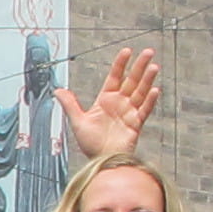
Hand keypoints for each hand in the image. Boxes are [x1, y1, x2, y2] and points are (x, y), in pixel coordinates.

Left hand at [56, 46, 161, 161]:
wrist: (101, 160)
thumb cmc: (90, 144)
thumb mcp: (77, 121)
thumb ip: (70, 104)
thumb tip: (57, 90)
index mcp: (106, 100)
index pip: (115, 77)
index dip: (120, 64)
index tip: (127, 51)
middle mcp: (120, 103)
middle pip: (132, 80)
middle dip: (140, 66)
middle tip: (148, 52)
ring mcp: (129, 113)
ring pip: (141, 92)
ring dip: (147, 80)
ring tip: (154, 67)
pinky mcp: (136, 124)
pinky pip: (144, 110)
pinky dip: (150, 101)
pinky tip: (155, 90)